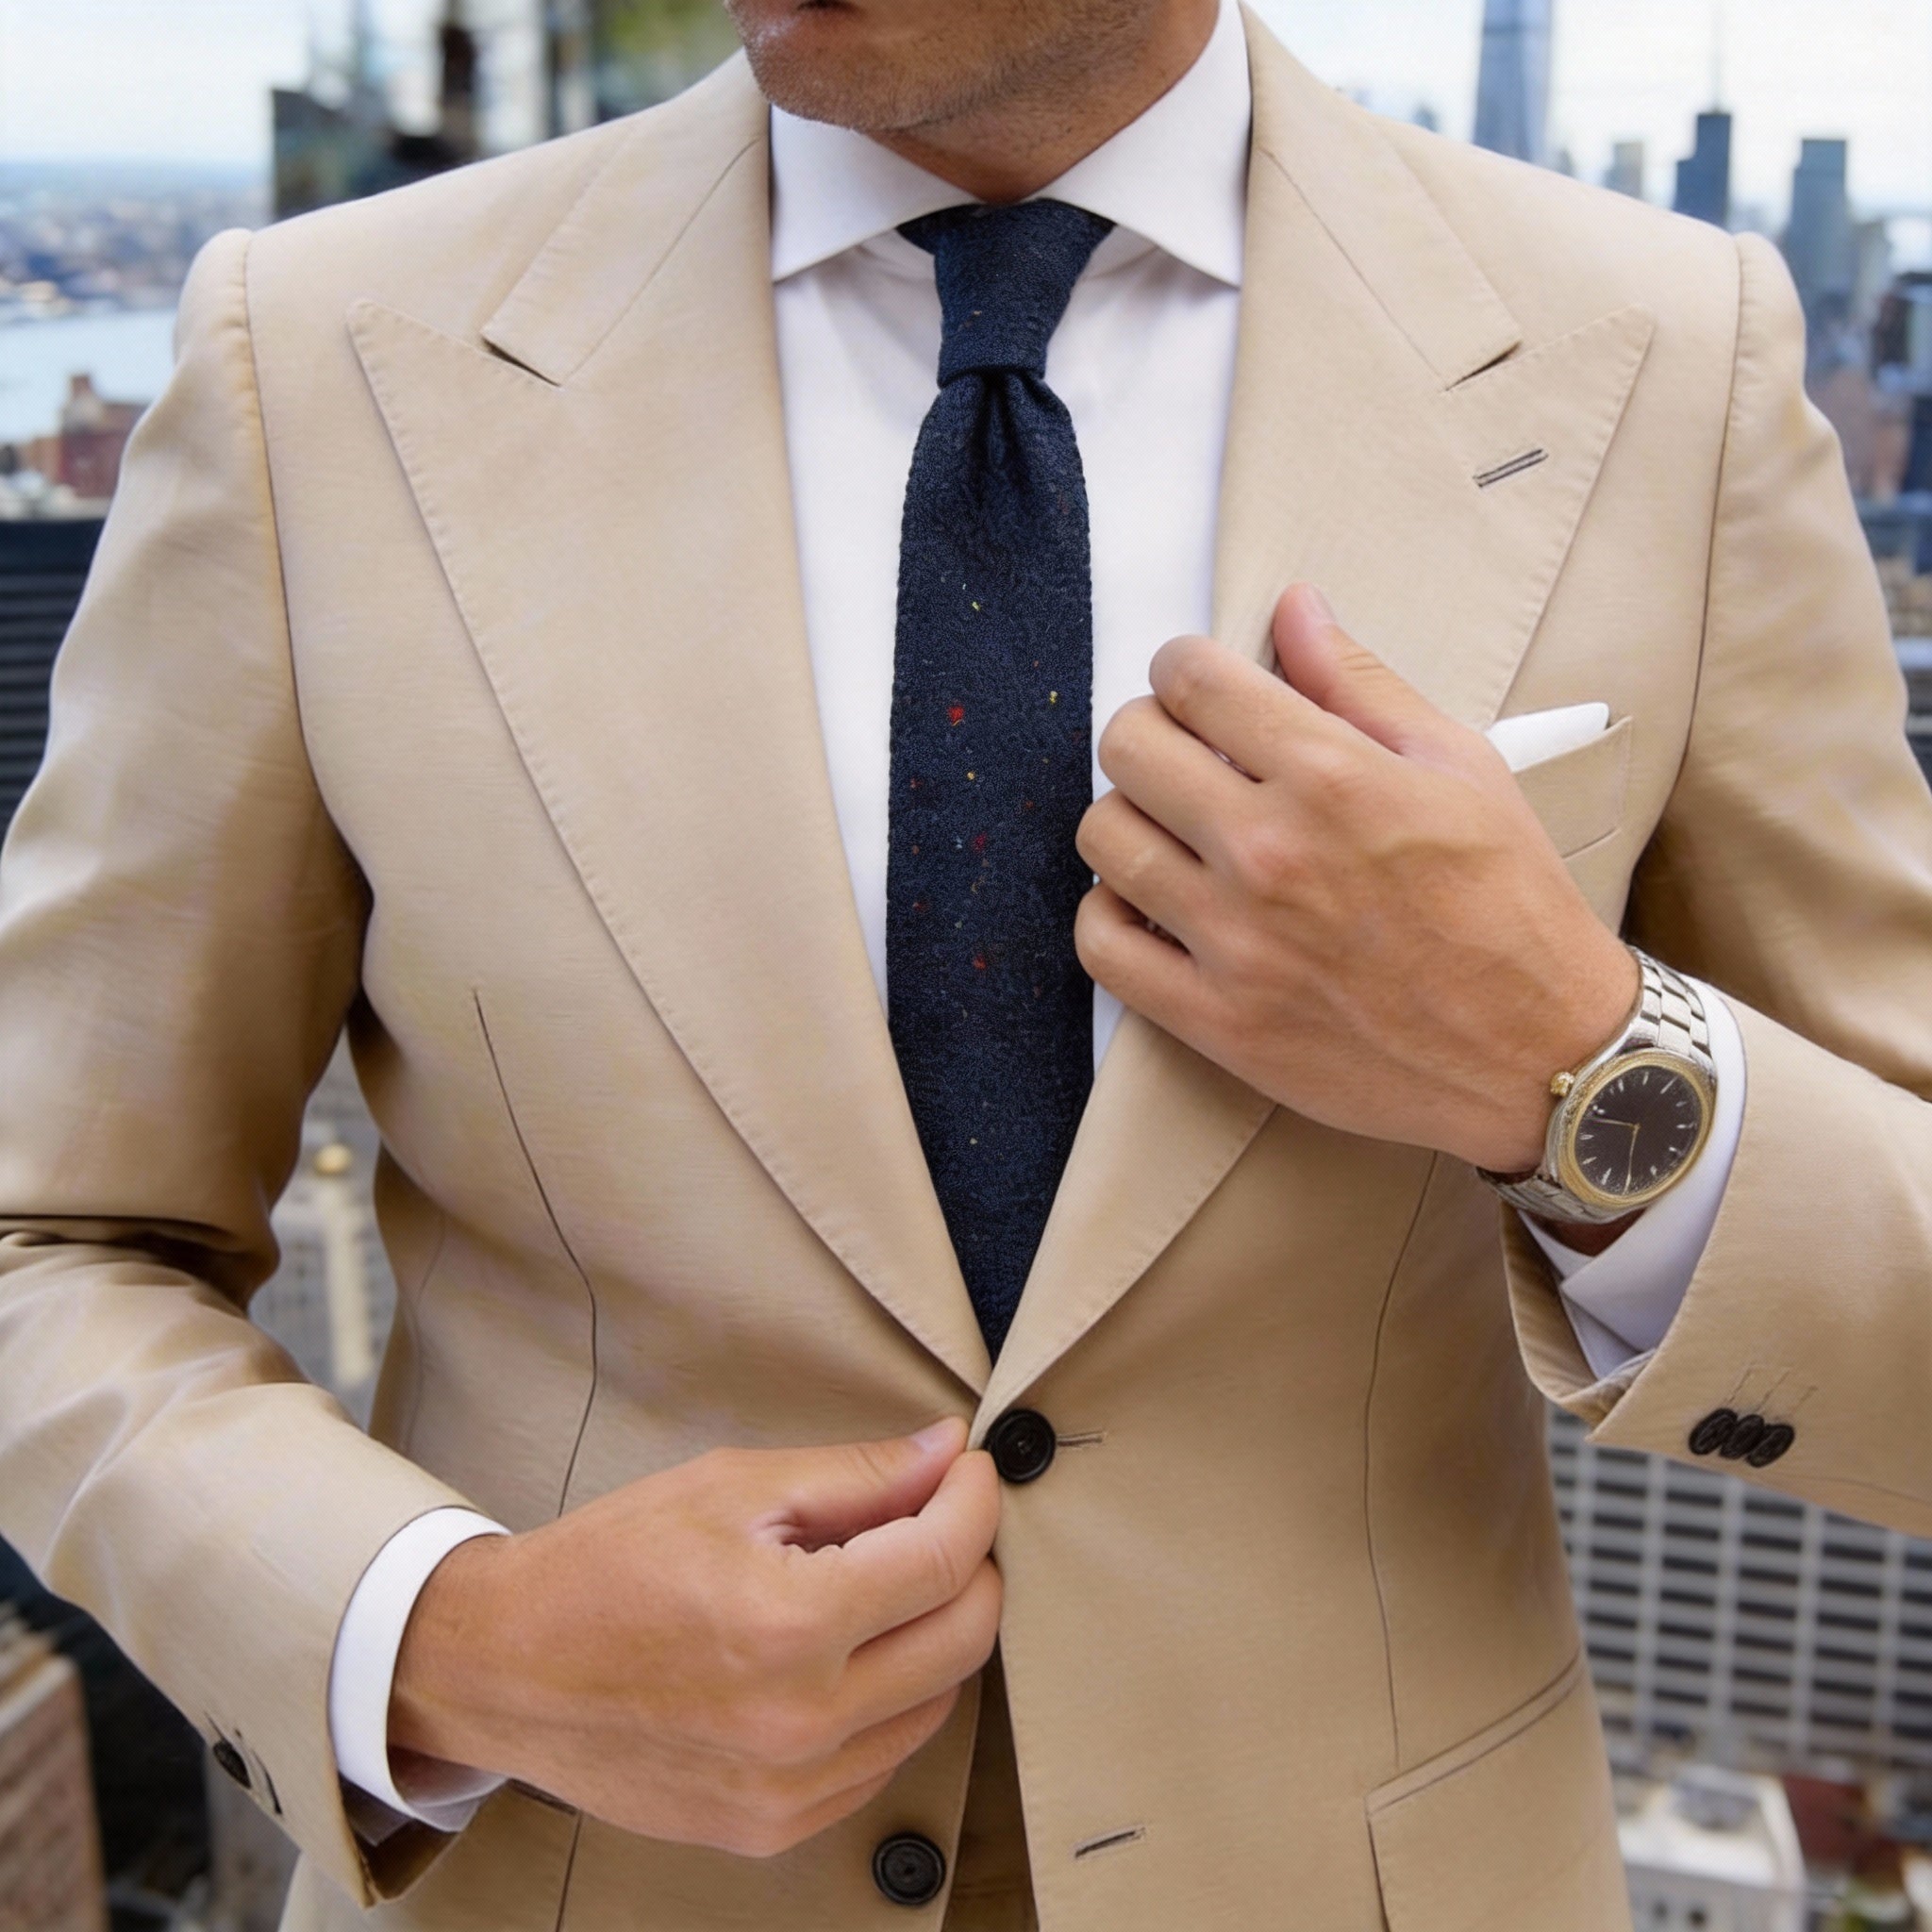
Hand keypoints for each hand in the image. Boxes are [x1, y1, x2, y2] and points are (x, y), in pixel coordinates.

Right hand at [389, 1418, 1000, 1857]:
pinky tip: (850, 1654)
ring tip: (887, 1583)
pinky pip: (882, 1761)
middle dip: (972, 1564)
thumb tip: (946, 1453)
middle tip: (941, 1518)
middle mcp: (800, 1721)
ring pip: (936, 1704)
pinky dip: (892, 1700)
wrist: (505, 1668)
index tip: (970, 1471)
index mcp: (788, 1624)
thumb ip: (855, 1475)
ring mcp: (789, 1789)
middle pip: (963, 1638)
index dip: (973, 1500)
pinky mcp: (773, 1828)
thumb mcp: (731, 1488)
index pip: (943, 1559)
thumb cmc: (607, 1566)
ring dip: (935, 1633)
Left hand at [1074, 584, 1637, 1174]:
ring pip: (1104, 838)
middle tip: (1186, 754)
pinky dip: (1111, 914)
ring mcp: (1235, 942)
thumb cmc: (1510, 904)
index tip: (1200, 685)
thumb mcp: (1459, 766)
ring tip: (1173, 830)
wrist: (1541, 1053)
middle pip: (1129, 747)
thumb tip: (1293, 607)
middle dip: (1150, 731)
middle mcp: (1270, 853)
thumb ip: (1360, 683)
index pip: (1191, 680)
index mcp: (1331, 777)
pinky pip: (1102, 946)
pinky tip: (1155, 904)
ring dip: (1128, 818)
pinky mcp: (1217, 1021)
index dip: (1184, 666)